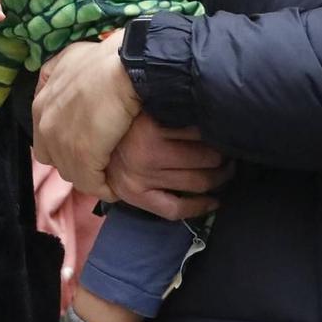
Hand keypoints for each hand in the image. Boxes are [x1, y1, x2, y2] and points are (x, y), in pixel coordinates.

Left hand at [31, 30, 139, 198]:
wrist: (126, 68)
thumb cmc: (107, 59)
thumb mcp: (71, 58)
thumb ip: (56, 72)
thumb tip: (56, 79)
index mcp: (41, 103)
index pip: (45, 136)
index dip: (65, 141)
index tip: (86, 141)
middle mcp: (45, 123)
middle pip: (55, 157)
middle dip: (73, 159)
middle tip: (98, 158)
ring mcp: (61, 142)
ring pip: (72, 172)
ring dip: (89, 174)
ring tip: (108, 174)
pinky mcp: (81, 158)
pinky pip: (89, 183)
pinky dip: (102, 187)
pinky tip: (115, 187)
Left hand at [104, 115, 229, 218]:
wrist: (92, 112)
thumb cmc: (115, 147)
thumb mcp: (125, 176)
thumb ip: (152, 190)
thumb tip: (196, 198)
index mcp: (134, 191)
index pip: (176, 210)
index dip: (201, 207)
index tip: (216, 201)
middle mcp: (142, 173)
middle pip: (198, 182)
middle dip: (220, 175)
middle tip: (228, 166)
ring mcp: (148, 149)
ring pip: (204, 157)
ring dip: (220, 154)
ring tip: (224, 149)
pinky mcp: (155, 125)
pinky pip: (196, 131)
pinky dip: (207, 130)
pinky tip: (210, 129)